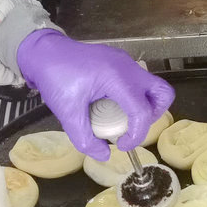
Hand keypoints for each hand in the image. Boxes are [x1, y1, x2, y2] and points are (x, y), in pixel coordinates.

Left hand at [16, 30, 174, 159]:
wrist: (44, 52)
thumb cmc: (54, 77)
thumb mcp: (67, 112)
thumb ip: (85, 138)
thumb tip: (103, 154)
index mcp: (117, 77)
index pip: (142, 111)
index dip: (137, 135)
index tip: (121, 145)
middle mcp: (128, 67)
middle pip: (162, 94)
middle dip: (152, 117)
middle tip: (132, 127)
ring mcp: (126, 62)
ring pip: (153, 87)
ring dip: (144, 107)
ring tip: (121, 118)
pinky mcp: (120, 62)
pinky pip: (138, 82)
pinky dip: (133, 98)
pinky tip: (110, 104)